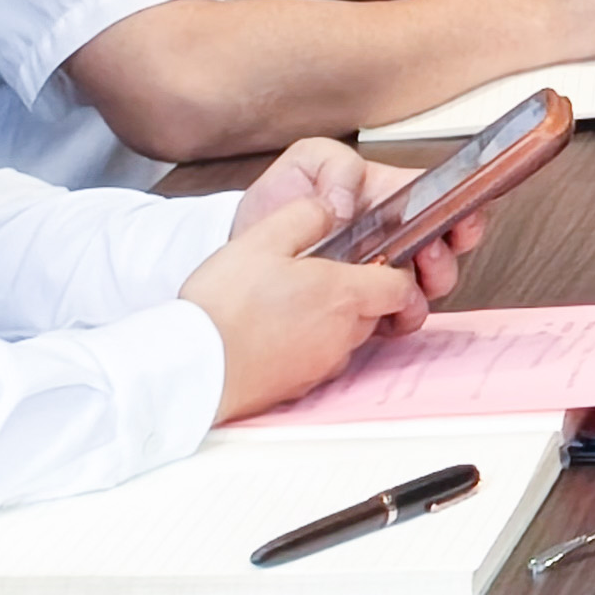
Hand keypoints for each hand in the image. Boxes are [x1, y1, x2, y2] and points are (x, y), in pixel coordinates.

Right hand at [182, 192, 430, 419]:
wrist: (193, 368)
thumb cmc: (223, 308)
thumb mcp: (261, 240)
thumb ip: (305, 216)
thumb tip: (328, 208)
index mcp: (343, 296)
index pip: (401, 286)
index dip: (394, 271)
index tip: (374, 260)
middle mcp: (342, 335)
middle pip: (373, 311)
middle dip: (358, 292)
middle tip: (319, 275)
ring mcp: (322, 365)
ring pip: (347, 336)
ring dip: (331, 319)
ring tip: (290, 302)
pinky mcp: (300, 387)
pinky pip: (319, 360)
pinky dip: (308, 345)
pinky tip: (275, 331)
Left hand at [230, 138, 485, 305]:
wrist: (245, 252)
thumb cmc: (276, 203)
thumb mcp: (303, 163)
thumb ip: (335, 165)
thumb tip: (352, 201)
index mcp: (392, 197)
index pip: (444, 200)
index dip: (462, 212)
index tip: (458, 224)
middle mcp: (396, 237)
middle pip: (447, 249)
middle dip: (445, 258)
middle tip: (424, 256)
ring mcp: (383, 275)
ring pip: (430, 287)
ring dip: (425, 289)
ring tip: (401, 286)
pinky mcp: (368, 307)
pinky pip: (399, 317)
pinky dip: (400, 319)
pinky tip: (383, 314)